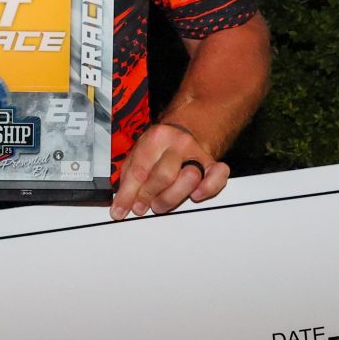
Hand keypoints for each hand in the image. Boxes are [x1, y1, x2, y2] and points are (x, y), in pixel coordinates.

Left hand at [110, 119, 228, 219]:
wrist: (187, 129)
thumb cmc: (160, 147)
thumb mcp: (138, 154)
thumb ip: (129, 177)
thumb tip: (122, 204)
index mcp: (157, 137)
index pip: (139, 170)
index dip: (128, 194)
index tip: (121, 210)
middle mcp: (179, 143)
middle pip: (164, 176)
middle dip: (149, 196)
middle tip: (141, 206)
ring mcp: (198, 154)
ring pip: (189, 179)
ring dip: (171, 198)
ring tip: (159, 204)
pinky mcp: (213, 165)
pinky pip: (218, 177)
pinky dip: (208, 188)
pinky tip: (195, 195)